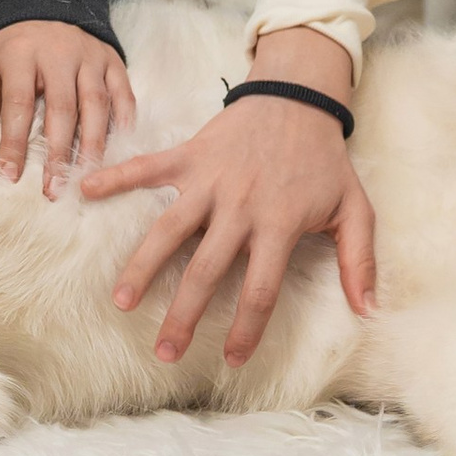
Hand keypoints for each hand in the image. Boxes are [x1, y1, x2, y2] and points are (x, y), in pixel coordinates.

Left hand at [0, 23, 135, 193]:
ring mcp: (91, 56)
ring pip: (96, 104)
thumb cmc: (14, 47)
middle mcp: (60, 53)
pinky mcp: (113, 61)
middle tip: (53, 189)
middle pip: (62, 107)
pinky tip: (117, 152)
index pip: (18, 102)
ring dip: (92, 145)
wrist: (48, 5)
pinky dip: (123, 124)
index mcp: (22, 54)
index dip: (14, 142)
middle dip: (58, 152)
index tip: (10, 176)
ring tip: (86, 179)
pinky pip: (123, 95)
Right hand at [81, 27, 375, 371]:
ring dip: (142, 266)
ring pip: (169, 229)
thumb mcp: (355, 209)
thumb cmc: (324, 160)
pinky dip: (116, 177)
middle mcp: (239, 206)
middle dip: (183, 315)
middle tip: (164, 351)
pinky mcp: (190, 155)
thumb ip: (360, 261)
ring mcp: (210, 180)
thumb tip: (369, 312)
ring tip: (121, 302)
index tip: (231, 358)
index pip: (260, 289)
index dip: (246, 328)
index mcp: (278, 224)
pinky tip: (86, 190)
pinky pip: (148, 167)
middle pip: (205, 270)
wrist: (299, 96)